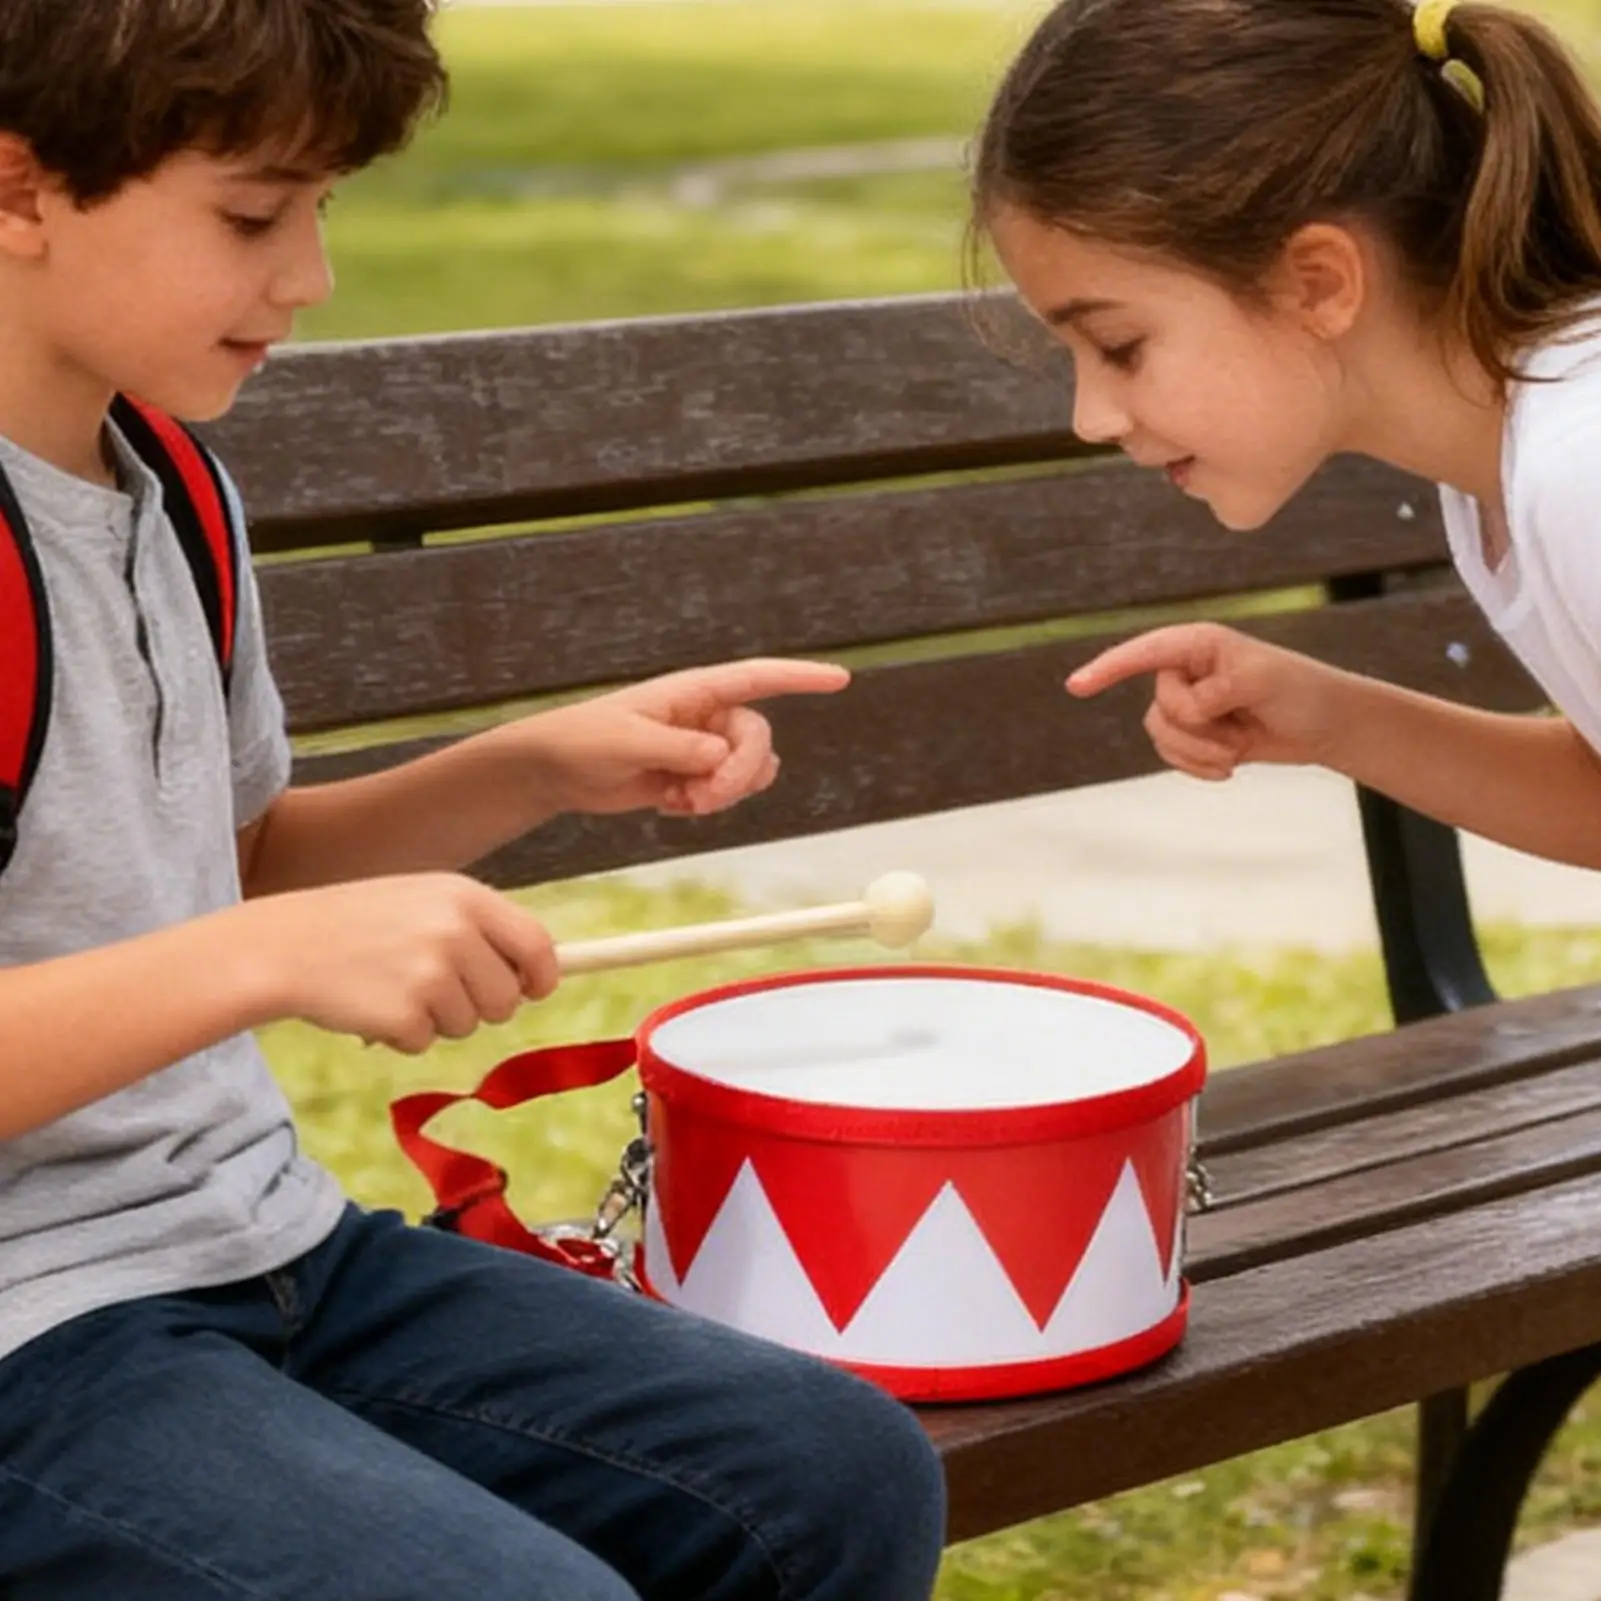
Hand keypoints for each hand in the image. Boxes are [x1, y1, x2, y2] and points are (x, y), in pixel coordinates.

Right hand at [247, 873, 558, 1052]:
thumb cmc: (360, 924)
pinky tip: (372, 1005)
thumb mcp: (425, 902)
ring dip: (438, 1019)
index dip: (543, 974)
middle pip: (507, 999)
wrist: (284, 945)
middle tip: (435, 987)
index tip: (536, 989)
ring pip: (469, 1025)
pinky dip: (403, 1036)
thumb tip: (540, 975)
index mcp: (466, 897)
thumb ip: (480, 930)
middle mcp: (455, 932)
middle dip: (481, 1005)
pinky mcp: (405, 1016)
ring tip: (394, 986)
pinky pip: (427, 1043)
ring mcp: (431, 975)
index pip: (537, 943)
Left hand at [512, 657, 849, 817]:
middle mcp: (706, 716)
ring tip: (682, 801)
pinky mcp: (694, 776)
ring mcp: (702, 747)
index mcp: (693, 691)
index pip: (757, 678)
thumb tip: (721, 755)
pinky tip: (671, 805)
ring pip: (749, 771)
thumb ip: (679, 747)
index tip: (840, 678)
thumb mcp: (629, 741)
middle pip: (758, 740)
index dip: (800, 677)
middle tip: (706, 799)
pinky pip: (727, 794)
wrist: (556, 770)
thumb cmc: (584, 739)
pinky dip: (707, 806)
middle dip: (740, 774)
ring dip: (725, 794)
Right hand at [1067, 623, 1348, 779]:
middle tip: (1238, 733)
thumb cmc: (1299, 691)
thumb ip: (1217, 690)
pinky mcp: (1194, 733)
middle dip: (1196, 731)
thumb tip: (1187, 709)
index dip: (1108, 669)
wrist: (1325, 725)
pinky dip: (1199, 767)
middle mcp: (1185, 671)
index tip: (1076, 687)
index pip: (1144, 654)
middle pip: (1159, 707)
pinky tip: (1231, 768)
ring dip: (1200, 753)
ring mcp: (1188, 703)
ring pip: (1160, 735)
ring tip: (1237, 752)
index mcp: (1198, 644)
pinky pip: (1171, 756)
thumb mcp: (1262, 680)